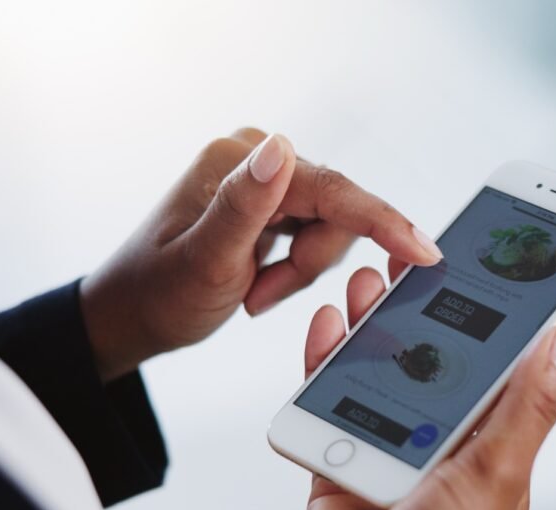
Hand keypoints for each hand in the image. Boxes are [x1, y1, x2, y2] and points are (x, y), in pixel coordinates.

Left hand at [79, 128, 441, 380]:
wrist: (132, 316)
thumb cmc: (157, 295)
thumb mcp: (203, 261)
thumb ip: (244, 206)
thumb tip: (282, 147)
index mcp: (238, 161)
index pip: (331, 188)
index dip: (382, 221)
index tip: (423, 252)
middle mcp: (254, 160)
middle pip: (335, 211)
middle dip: (309, 263)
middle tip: (263, 294)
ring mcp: (263, 182)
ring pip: (329, 228)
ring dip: (299, 271)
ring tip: (254, 292)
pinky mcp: (268, 204)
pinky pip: (314, 235)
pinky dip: (294, 268)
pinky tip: (257, 282)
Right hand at [277, 266, 555, 509]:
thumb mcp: (495, 479)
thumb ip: (526, 407)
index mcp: (494, 450)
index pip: (511, 368)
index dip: (515, 316)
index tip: (515, 264)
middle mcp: (448, 447)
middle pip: (441, 360)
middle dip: (433, 309)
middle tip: (427, 258)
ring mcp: (395, 452)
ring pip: (387, 371)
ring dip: (380, 326)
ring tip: (375, 280)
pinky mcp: (347, 459)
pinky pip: (338, 398)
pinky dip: (331, 363)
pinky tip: (332, 327)